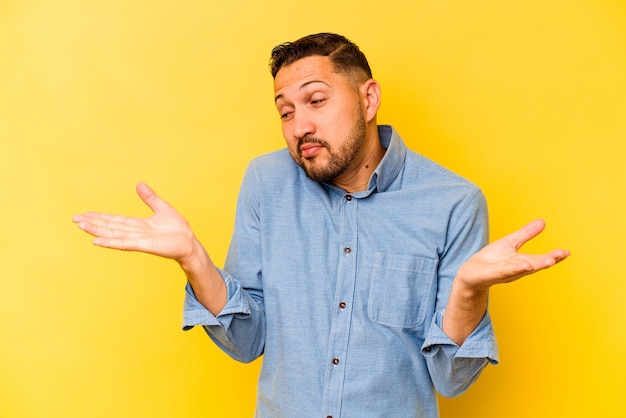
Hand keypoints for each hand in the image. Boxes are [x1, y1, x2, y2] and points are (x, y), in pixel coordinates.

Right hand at [72, 182, 196, 262]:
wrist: (189, 243)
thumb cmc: (178, 229)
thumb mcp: (162, 208)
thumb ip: (150, 198)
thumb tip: (139, 184)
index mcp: (137, 225)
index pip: (114, 220)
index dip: (99, 217)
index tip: (84, 214)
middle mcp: (134, 233)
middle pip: (109, 227)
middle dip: (92, 223)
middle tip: (75, 219)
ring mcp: (138, 240)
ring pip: (113, 234)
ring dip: (96, 231)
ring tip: (81, 226)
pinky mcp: (144, 246)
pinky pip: (124, 243)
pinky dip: (110, 242)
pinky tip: (97, 241)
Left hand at [456, 219, 569, 290]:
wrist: (470, 274)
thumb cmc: (491, 260)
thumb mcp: (510, 243)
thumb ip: (525, 234)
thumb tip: (543, 221)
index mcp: (522, 262)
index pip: (540, 259)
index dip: (553, 256)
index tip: (567, 252)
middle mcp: (516, 269)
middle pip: (534, 265)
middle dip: (547, 261)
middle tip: (560, 256)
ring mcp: (504, 273)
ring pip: (521, 269)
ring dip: (534, 265)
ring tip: (548, 261)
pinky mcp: (491, 274)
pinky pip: (504, 271)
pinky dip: (514, 269)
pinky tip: (524, 265)